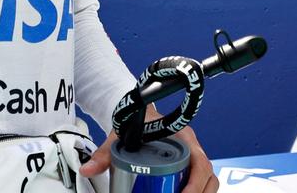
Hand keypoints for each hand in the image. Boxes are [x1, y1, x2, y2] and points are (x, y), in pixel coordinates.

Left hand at [79, 125, 218, 192]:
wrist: (139, 111)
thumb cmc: (136, 120)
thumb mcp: (120, 136)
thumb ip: (105, 154)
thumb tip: (87, 170)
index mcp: (183, 138)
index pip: (200, 162)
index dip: (196, 183)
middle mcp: (193, 147)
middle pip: (209, 175)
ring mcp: (193, 156)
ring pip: (208, 179)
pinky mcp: (188, 164)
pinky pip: (200, 180)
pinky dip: (196, 191)